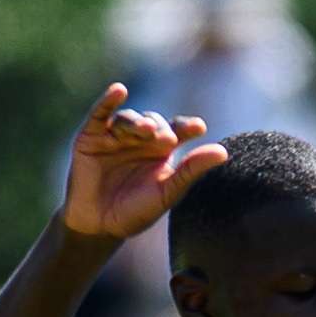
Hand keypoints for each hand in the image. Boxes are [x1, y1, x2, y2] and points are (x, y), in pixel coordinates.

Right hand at [60, 84, 230, 244]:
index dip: (187, 127)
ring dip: (137, 123)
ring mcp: (115, 135)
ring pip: (128, 119)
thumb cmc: (135, 212)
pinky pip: (100, 113)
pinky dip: (108, 101)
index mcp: (161, 150)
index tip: (198, 127)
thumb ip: (191, 171)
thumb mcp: (167, 192)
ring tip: (147, 130)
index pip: (177, 130)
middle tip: (167, 140)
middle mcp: (140, 139)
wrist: (98, 226)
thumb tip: (223, 152)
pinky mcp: (91, 135)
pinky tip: (119, 90)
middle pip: (153, 123)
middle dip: (160, 129)